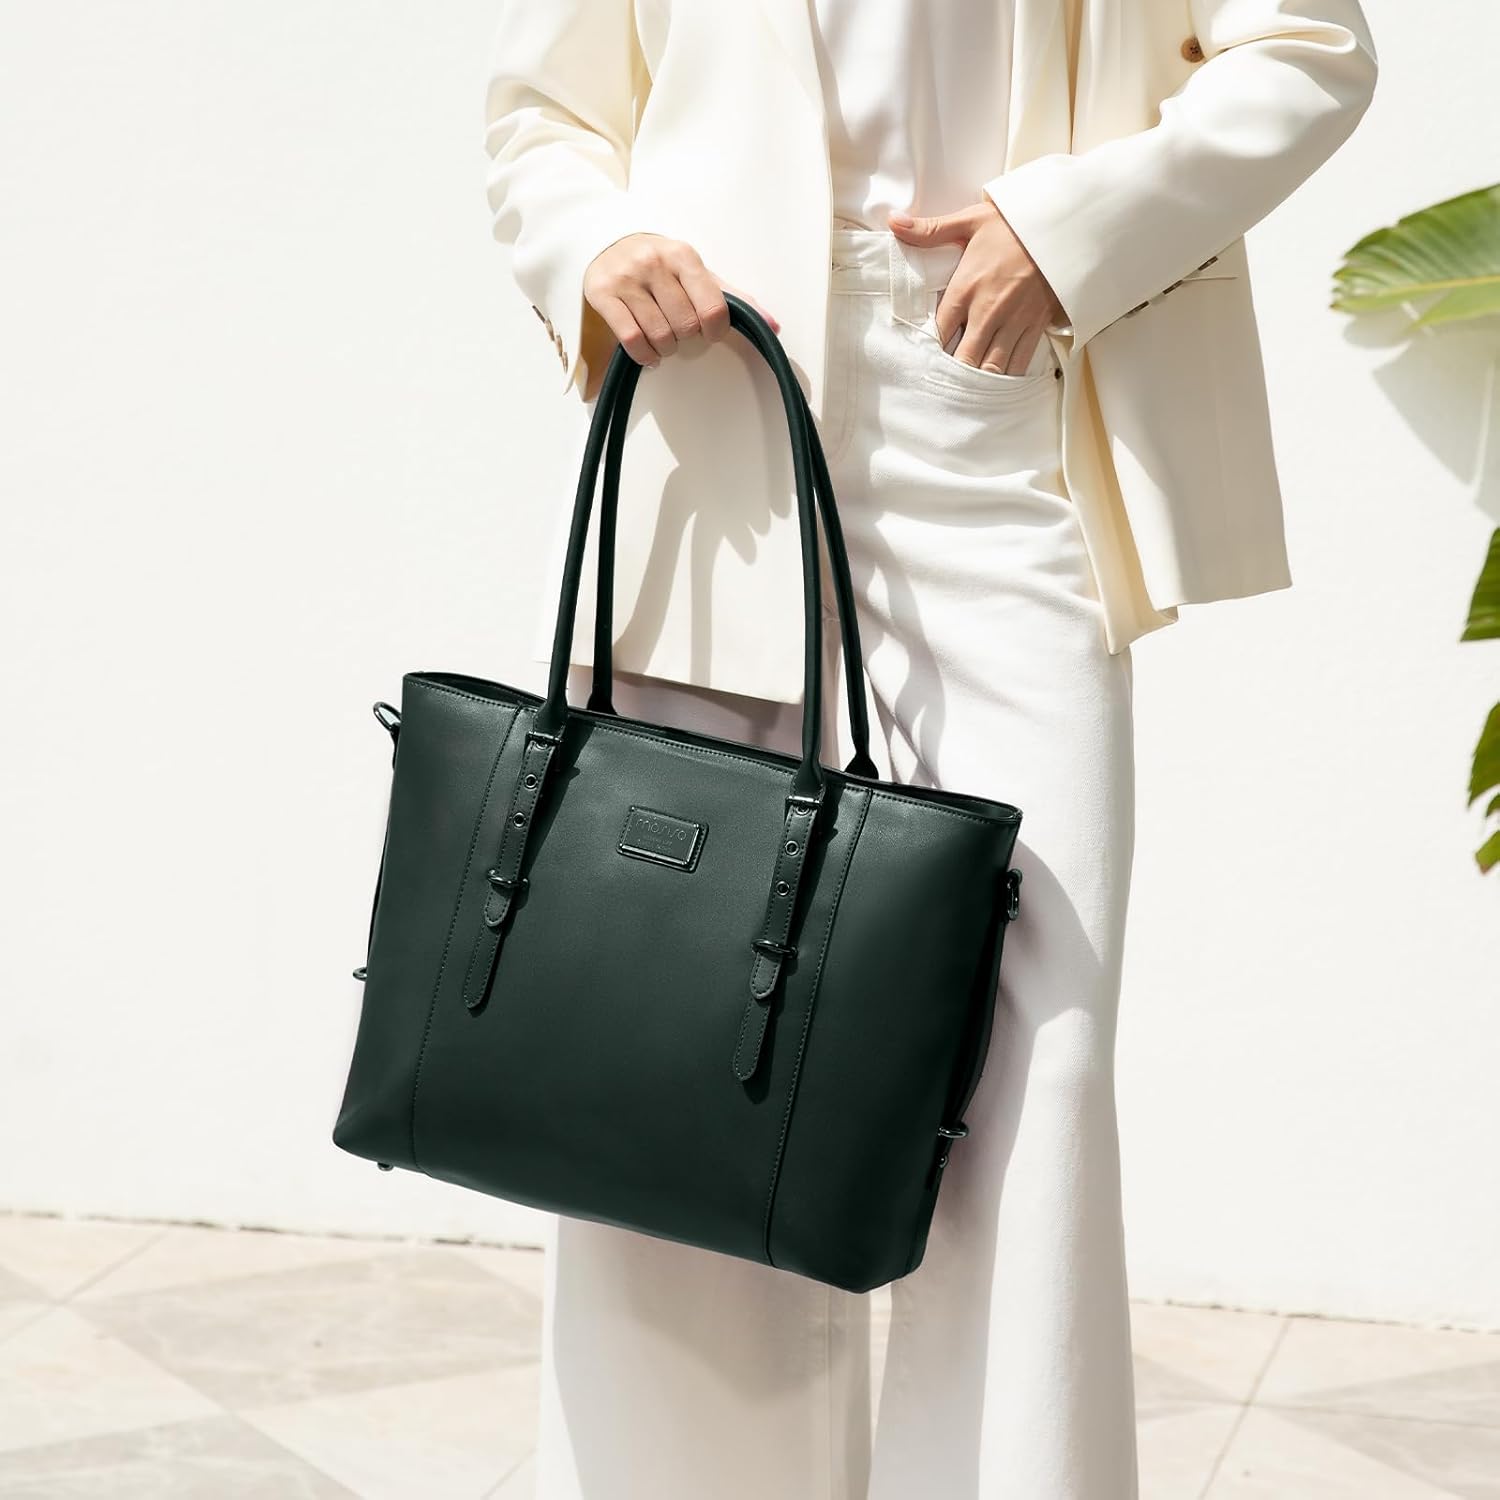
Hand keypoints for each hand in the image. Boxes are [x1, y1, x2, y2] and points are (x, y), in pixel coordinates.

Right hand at [582, 233, 779, 393]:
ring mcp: (626, 278)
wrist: (607, 241)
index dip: (715, 330)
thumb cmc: (660, 264)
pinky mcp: (602, 293)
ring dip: (665, 349)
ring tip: (662, 339)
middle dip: (686, 338)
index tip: (709, 330)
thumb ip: (732, 298)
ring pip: (659, 335)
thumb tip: (773, 325)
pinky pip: (632, 339)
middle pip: (685, 326)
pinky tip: (648, 352)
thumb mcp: (696, 272)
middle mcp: (654, 263)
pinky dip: (644, 355)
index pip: (712, 307)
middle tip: (680, 331)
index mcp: (683, 256)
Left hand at [888, 199, 1062, 375]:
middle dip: (953, 374)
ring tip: (967, 394)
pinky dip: (1008, 377)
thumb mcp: (970, 220)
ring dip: (979, 381)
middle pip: (964, 358)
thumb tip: (894, 222)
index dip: (930, 350)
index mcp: (966, 288)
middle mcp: (988, 311)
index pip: (939, 332)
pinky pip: (1020, 362)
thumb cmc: (1015, 221)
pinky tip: (998, 386)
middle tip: (943, 386)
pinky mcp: (1036, 325)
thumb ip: (930, 230)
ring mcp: (1013, 322)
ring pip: (991, 366)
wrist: (1065, 223)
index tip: (923, 360)